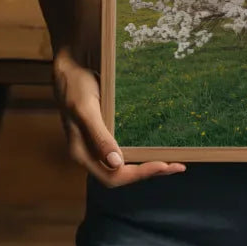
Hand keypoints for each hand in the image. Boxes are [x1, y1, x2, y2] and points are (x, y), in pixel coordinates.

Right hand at [52, 47, 185, 187]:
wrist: (68, 68)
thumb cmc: (75, 86)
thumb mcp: (86, 109)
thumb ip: (99, 137)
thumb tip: (117, 163)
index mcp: (82, 153)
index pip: (113, 177)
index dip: (139, 174)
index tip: (163, 165)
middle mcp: (90, 154)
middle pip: (121, 175)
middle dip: (149, 172)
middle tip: (178, 166)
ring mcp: (96, 145)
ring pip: (123, 165)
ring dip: (147, 165)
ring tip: (173, 162)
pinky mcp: (103, 133)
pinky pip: (123, 150)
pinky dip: (140, 153)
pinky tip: (154, 148)